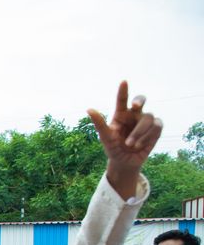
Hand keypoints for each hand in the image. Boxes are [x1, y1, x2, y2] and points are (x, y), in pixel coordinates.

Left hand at [88, 82, 161, 197]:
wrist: (125, 162)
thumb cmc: (113, 148)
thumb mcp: (105, 137)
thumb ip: (99, 123)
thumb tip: (89, 109)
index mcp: (120, 114)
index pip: (122, 100)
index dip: (123, 90)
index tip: (123, 82)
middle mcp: (134, 115)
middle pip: (141, 100)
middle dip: (139, 100)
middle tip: (135, 106)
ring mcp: (146, 121)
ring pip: (148, 118)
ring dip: (139, 133)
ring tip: (130, 145)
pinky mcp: (156, 129)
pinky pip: (157, 127)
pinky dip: (147, 137)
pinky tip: (139, 145)